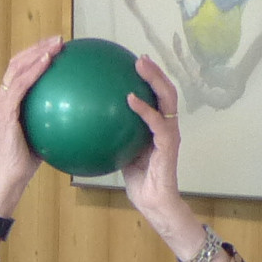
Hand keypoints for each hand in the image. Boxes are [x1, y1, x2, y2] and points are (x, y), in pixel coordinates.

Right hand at [0, 36, 63, 218]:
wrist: (11, 175)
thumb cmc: (29, 158)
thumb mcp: (45, 132)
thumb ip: (56, 116)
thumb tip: (81, 109)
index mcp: (10, 99)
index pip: (22, 69)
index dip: (38, 54)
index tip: (59, 46)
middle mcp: (3, 96)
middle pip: (18, 61)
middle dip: (39, 46)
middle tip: (60, 39)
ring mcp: (2, 102)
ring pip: (17, 67)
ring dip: (37, 53)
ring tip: (56, 45)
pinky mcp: (5, 110)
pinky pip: (20, 85)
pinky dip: (33, 71)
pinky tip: (48, 62)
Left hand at [121, 55, 204, 258]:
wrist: (154, 203)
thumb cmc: (140, 181)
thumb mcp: (122, 153)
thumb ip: (115, 135)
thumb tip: (91, 123)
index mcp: (159, 126)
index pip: (158, 96)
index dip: (150, 78)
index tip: (133, 63)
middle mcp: (168, 125)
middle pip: (166, 90)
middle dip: (154, 71)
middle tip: (138, 57)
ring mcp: (170, 134)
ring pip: (168, 98)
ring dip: (155, 79)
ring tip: (140, 65)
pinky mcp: (168, 146)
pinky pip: (157, 123)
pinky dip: (145, 109)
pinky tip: (130, 99)